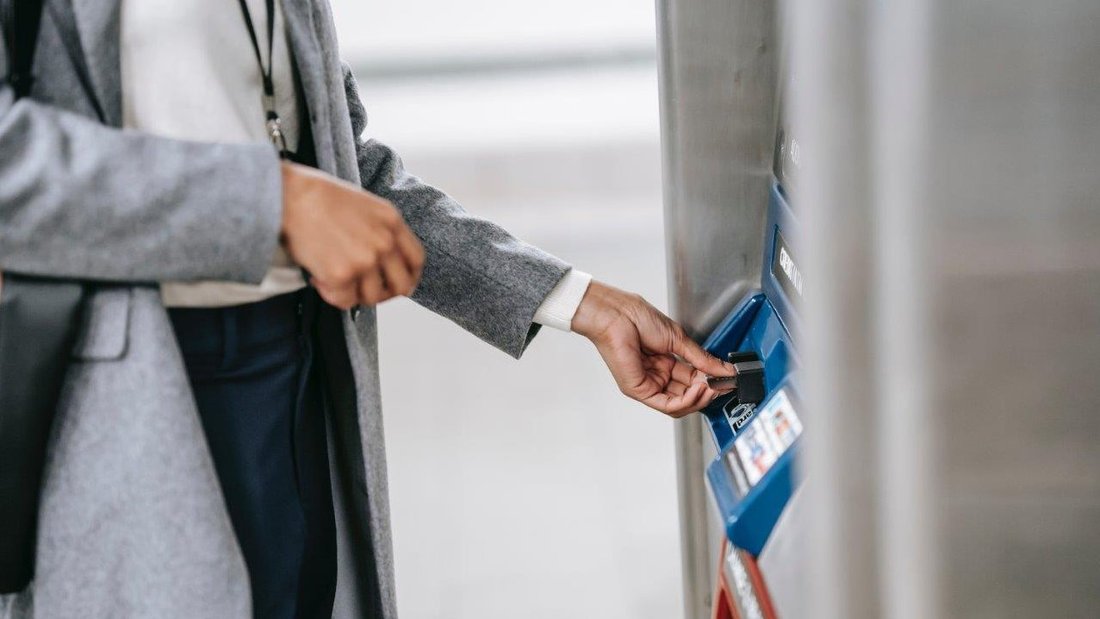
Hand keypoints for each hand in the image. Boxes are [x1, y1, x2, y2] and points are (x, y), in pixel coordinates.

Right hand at [280, 161, 424, 308]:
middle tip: (364, 291)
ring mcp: (365, 260)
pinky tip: (317, 276)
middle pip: (402, 286)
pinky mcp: (342, 275)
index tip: (394, 284)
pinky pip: (344, 301)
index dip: (409, 277)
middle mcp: (385, 243)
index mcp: (392, 222)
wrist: (291, 196)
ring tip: (332, 276)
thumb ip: (381, 232)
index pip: (416, 261)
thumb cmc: (319, 197)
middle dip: (385, 294)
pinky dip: (329, 294)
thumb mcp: (366, 206)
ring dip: (352, 293)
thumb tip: (382, 263)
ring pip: (371, 297)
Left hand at [572, 281, 735, 417]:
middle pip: (687, 395)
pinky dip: (686, 401)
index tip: (728, 379)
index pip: (692, 380)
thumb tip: (724, 369)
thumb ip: (701, 358)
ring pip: (679, 404)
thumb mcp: (678, 339)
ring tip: (711, 387)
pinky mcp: (638, 390)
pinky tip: (698, 390)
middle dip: (707, 392)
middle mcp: (656, 375)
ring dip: (699, 399)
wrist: (617, 314)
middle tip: (722, 386)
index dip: (711, 381)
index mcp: (665, 362)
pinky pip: (667, 404)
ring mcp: (647, 384)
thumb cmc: (637, 318)